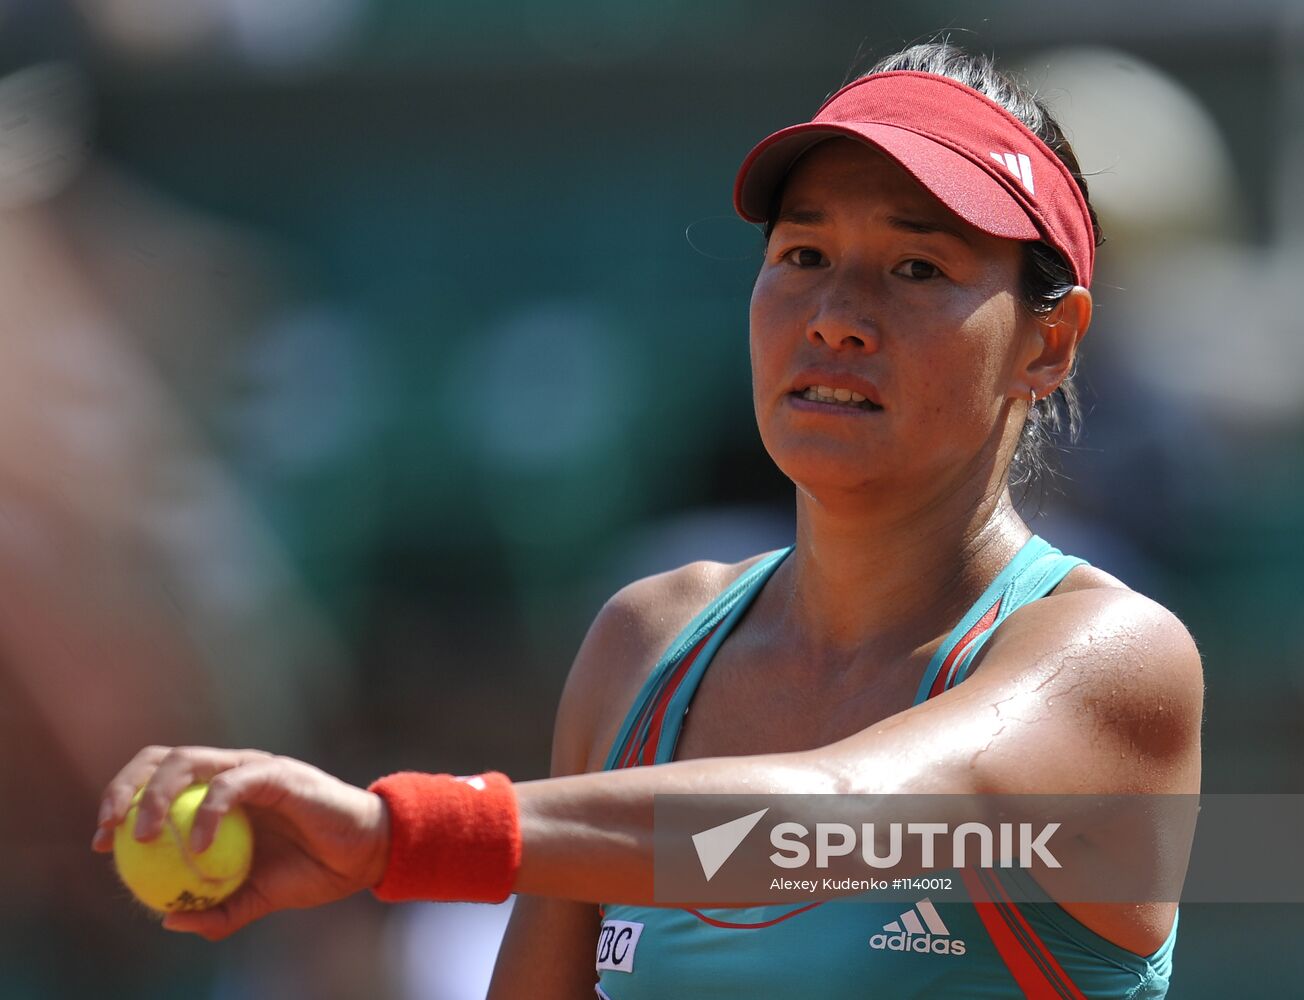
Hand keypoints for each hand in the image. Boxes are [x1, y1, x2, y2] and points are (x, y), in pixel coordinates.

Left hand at [92, 746, 389, 939]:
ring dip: (156, 795)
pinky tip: (198, 848)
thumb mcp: (257, 898)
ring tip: (144, 835)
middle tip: (109, 829)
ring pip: (188, 762)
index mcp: (220, 792)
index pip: (158, 779)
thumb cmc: (314, 870)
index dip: (122, 802)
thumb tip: (169, 919)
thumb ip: (217, 909)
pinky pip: (231, 784)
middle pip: (162, 759)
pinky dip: (207, 813)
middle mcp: (231, 770)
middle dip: (124, 786)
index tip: (101, 843)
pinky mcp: (276, 773)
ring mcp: (253, 768)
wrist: (364, 856)